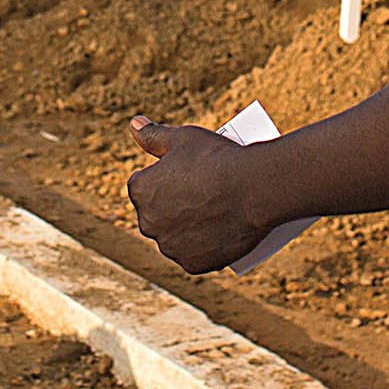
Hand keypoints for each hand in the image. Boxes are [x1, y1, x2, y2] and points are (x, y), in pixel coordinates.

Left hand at [124, 116, 272, 273]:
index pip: (144, 187)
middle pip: (157, 215)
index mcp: (140, 190)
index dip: (163, 181)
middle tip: (199, 196)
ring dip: (184, 232)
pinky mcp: (193, 264)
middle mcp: (148, 222)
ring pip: (174, 239)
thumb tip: (134, 124)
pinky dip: (201, 251)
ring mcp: (170, 246)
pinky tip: (211, 240)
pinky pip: (193, 258)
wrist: (254, 189)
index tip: (183, 177)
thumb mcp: (183, 138)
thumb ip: (153, 134)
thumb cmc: (217, 158)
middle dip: (171, 208)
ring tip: (208, 217)